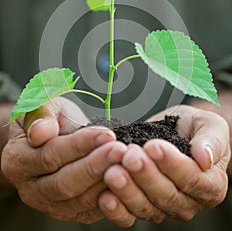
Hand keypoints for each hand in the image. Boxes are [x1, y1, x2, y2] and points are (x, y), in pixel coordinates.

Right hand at [1, 97, 127, 223]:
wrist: (57, 134)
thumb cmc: (51, 117)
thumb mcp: (44, 104)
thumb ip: (40, 114)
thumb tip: (40, 133)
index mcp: (18, 160)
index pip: (50, 155)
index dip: (80, 146)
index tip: (106, 134)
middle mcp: (31, 189)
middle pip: (65, 183)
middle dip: (96, 166)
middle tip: (121, 151)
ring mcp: (50, 204)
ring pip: (81, 200)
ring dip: (107, 181)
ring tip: (128, 163)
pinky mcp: (71, 212)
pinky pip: (92, 211)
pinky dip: (111, 197)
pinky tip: (126, 179)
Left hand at [98, 105, 230, 225]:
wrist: (179, 130)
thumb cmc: (196, 128)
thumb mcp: (209, 126)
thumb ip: (211, 141)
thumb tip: (204, 158)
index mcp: (210, 183)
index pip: (191, 178)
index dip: (171, 164)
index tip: (153, 146)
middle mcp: (188, 201)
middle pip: (166, 194)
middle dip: (145, 175)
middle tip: (129, 157)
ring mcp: (164, 207)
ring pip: (146, 206)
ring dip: (127, 190)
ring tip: (112, 171)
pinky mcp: (143, 206)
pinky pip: (129, 215)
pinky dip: (116, 209)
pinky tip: (105, 196)